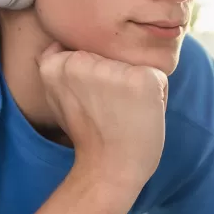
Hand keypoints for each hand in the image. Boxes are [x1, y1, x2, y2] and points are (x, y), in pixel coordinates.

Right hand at [37, 43, 168, 187]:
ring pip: (135, 64)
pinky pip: (158, 77)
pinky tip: (140, 115)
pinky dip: (158, 97)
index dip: (93, 76)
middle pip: (113, 54)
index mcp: (57, 62)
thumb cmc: (89, 135)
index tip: (89, 101)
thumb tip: (57, 43)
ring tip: (123, 112)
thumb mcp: (57, 96)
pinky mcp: (143, 79)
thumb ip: (56, 65)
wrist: (108, 170)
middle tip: (107, 109)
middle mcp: (82, 60)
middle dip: (116, 77)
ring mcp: (114, 69)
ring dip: (135, 86)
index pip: (88, 49)